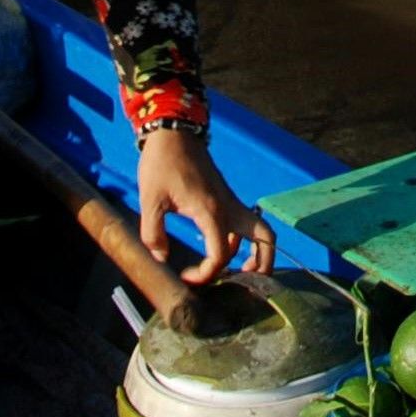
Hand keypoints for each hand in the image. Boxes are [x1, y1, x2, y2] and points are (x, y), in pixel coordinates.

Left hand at [138, 125, 272, 283]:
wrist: (173, 133)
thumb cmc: (162, 163)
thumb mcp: (150, 199)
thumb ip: (153, 232)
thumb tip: (160, 258)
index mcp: (212, 211)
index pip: (220, 255)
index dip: (206, 273)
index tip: (187, 277)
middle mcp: (229, 208)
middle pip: (265, 239)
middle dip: (263, 265)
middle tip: (246, 283)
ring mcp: (230, 202)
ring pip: (259, 231)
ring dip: (256, 254)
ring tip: (239, 272)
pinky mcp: (226, 198)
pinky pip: (244, 224)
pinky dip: (242, 242)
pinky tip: (224, 250)